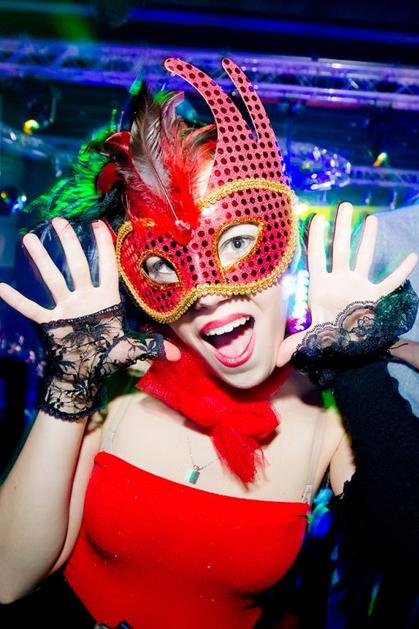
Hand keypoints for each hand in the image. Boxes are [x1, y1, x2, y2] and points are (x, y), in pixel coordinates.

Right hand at [0, 218, 178, 360]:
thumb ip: (150, 348)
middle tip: (60, 221)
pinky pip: (31, 308)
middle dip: (70, 245)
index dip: (103, 246)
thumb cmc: (106, 359)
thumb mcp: (129, 350)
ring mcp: (65, 308)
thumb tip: (178, 355)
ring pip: (53, 279)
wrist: (84, 376)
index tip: (98, 223)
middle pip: (77, 266)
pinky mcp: (49, 323)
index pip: (106, 267)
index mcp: (106, 300)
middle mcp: (85, 298)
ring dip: (41, 261)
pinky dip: (16, 300)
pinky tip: (1, 286)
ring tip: (30, 239)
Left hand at [277, 202, 417, 366]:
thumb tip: (276, 360)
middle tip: (345, 205)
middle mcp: (340, 281)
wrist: (348, 351)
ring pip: (363, 257)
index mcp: (322, 286)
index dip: (316, 239)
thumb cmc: (327, 340)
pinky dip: (401, 272)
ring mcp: (358, 286)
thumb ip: (295, 344)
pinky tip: (412, 257)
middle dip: (343, 228)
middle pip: (341, 249)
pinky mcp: (374, 297)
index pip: (317, 257)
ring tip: (372, 218)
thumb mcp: (312, 339)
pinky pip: (390, 282)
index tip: (317, 218)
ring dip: (368, 239)